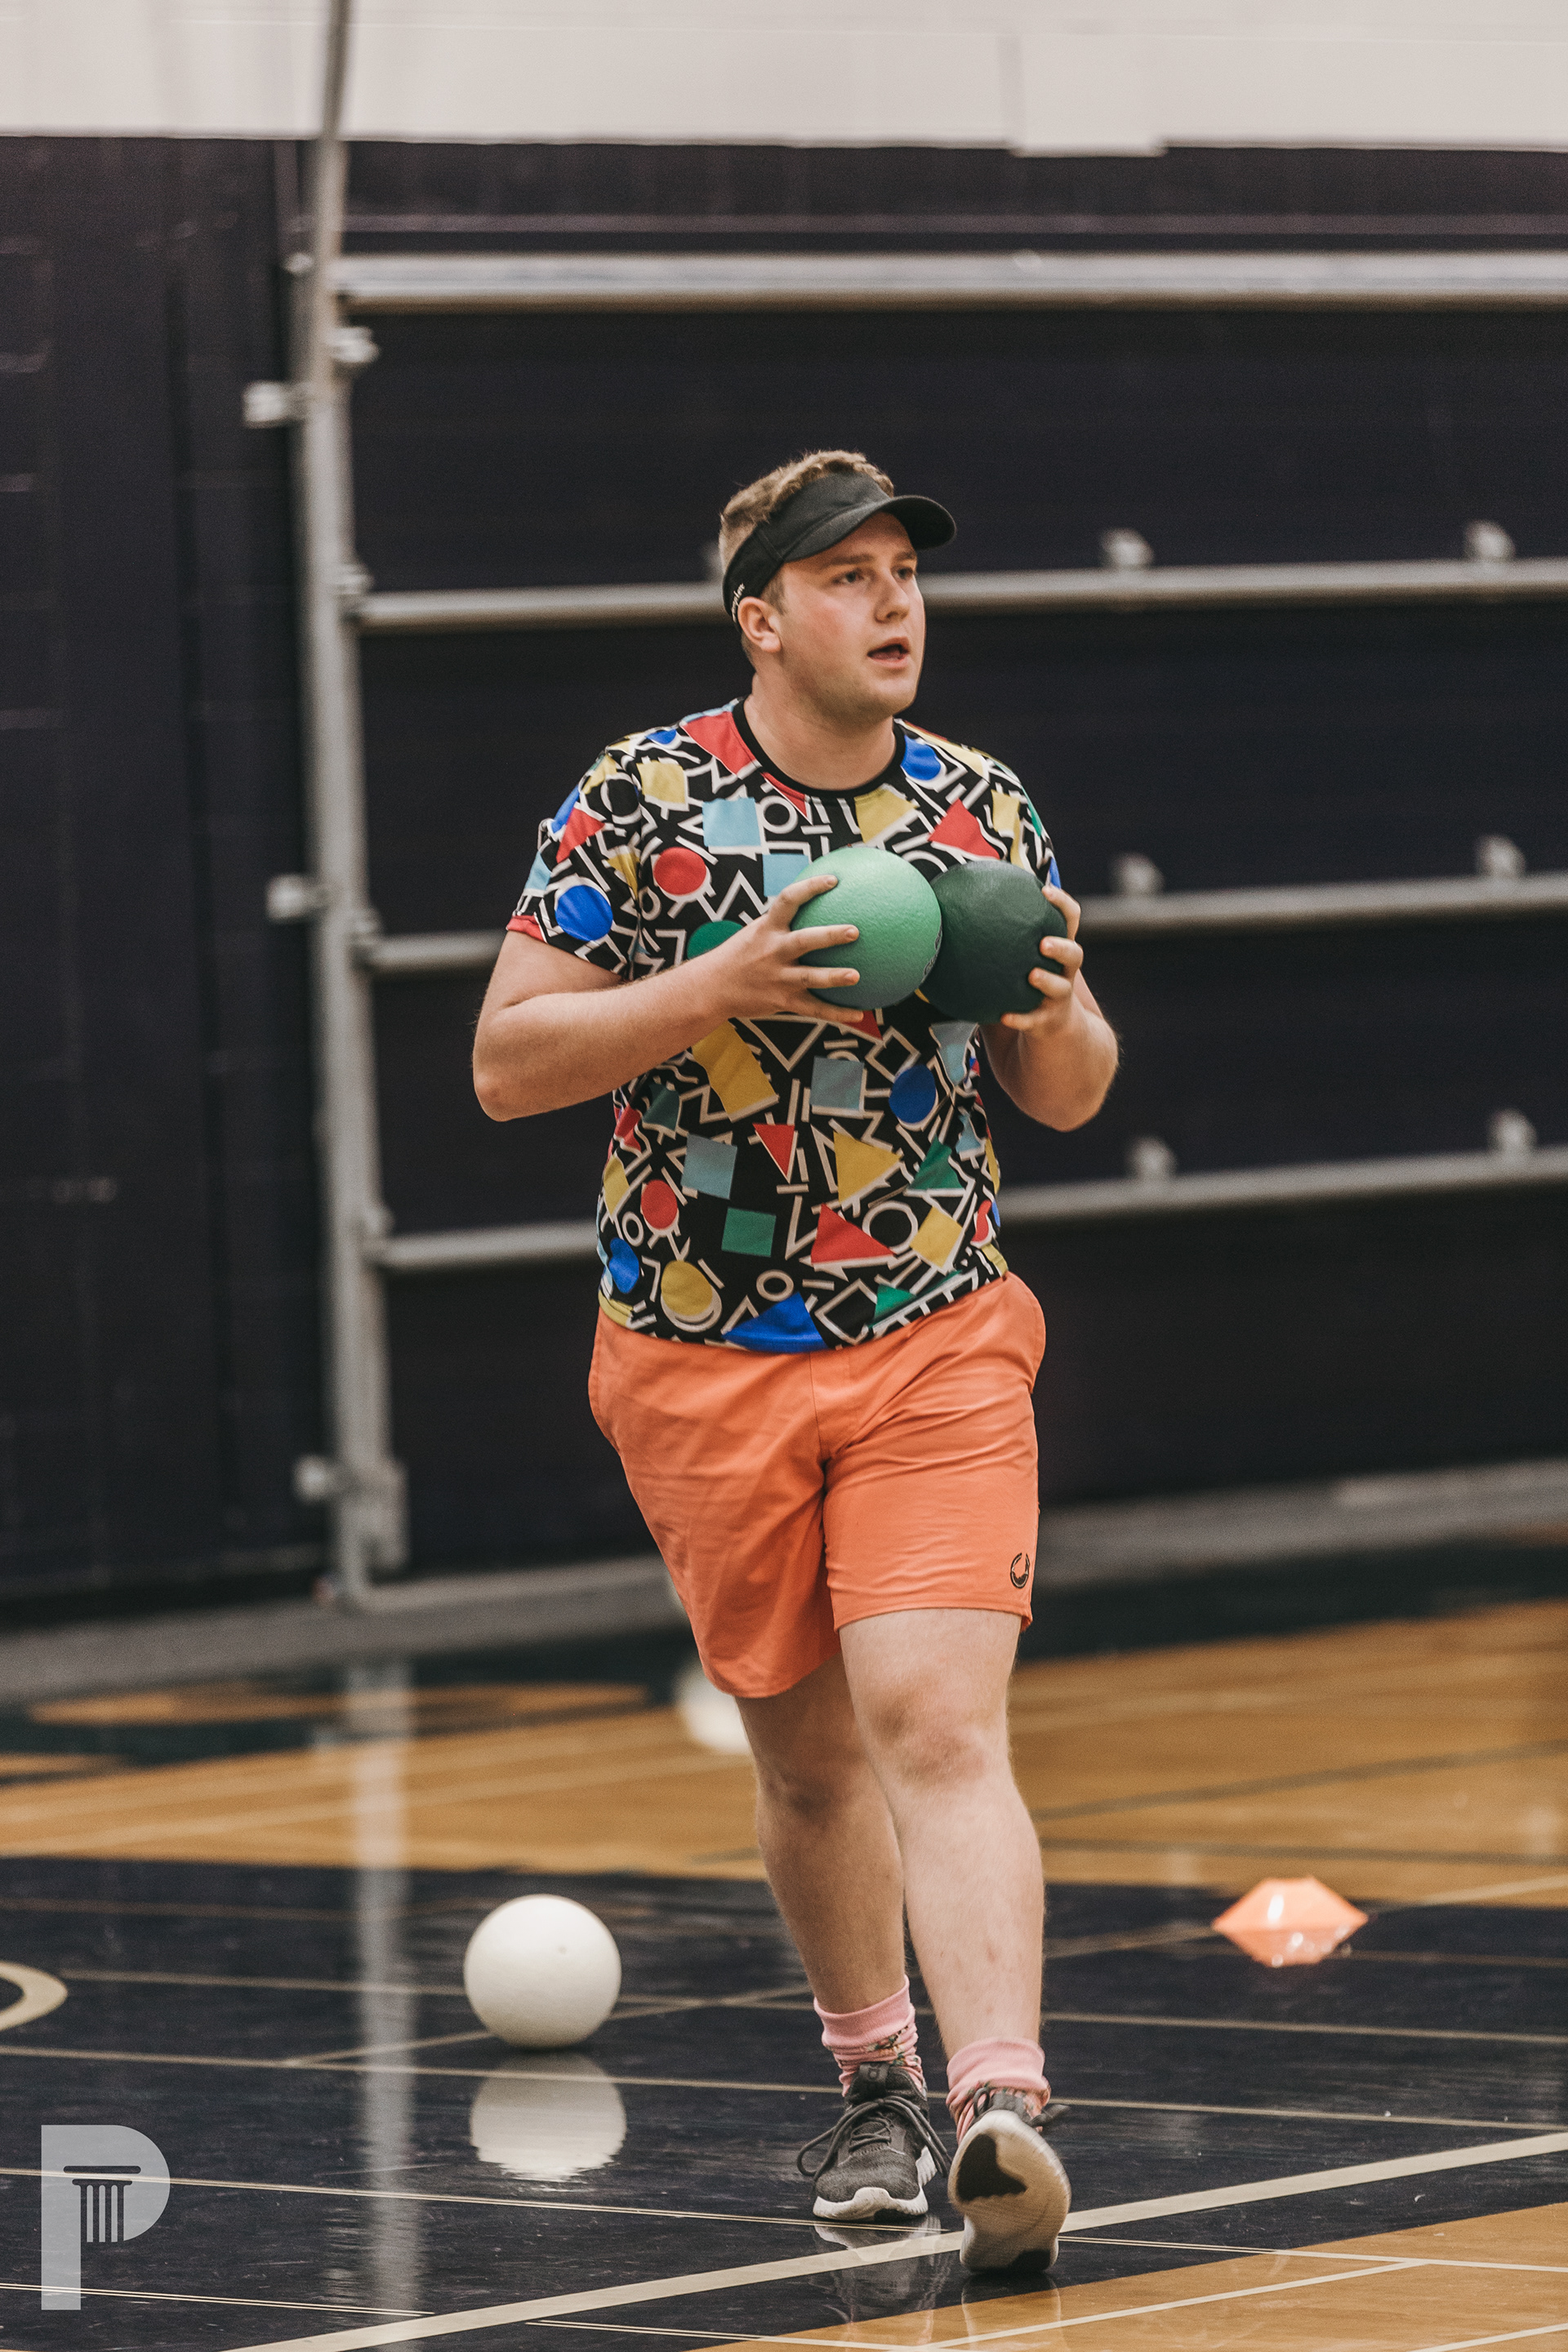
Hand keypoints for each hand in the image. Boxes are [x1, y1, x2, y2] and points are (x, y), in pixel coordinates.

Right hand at [693, 872, 863, 1023]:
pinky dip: (837, 1013)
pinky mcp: (782, 1000)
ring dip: (833, 977)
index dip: (810, 888)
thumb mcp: (755, 931)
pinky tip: (859, 1014)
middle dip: (829, 936)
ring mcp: (778, 977)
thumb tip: (814, 902)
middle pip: (804, 941)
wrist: (711, 988)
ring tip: (856, 975)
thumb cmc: (739, 956)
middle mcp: (773, 951)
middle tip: (854, 931)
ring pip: (809, 977)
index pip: (788, 900)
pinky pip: (813, 1008)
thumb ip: (781, 920)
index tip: (834, 880)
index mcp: (767, 929)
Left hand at [998, 881, 1084, 1033]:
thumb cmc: (1034, 977)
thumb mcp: (1028, 953)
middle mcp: (1065, 970)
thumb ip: (1008, 931)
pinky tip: (1004, 1016)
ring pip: (1060, 987)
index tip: (1044, 891)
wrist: (1052, 1022)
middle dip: (1061, 947)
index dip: (1062, 903)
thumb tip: (966, 900)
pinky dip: (1021, 1018)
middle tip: (1043, 942)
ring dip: (1047, 980)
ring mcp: (1059, 996)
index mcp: (1061, 947)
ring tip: (1032, 975)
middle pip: (1074, 954)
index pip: (1070, 919)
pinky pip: (1033, 1020)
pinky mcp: (1046, 1020)